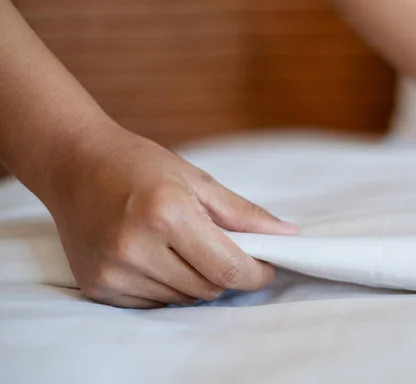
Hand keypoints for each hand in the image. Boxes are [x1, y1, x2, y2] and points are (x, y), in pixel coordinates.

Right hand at [46, 125, 298, 307]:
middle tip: (220, 247)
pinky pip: (153, 303)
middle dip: (226, 273)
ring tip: (180, 246)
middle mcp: (136, 247)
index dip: (257, 274)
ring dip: (196, 281)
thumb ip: (244, 214)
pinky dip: (167, 287)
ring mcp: (114, 271)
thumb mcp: (197, 180)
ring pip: (183, 300)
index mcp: (167, 214)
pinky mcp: (98, 286)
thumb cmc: (139, 165)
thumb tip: (287, 237)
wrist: (75, 164)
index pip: (228, 268)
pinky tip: (155, 257)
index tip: (266, 266)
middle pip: (209, 289)